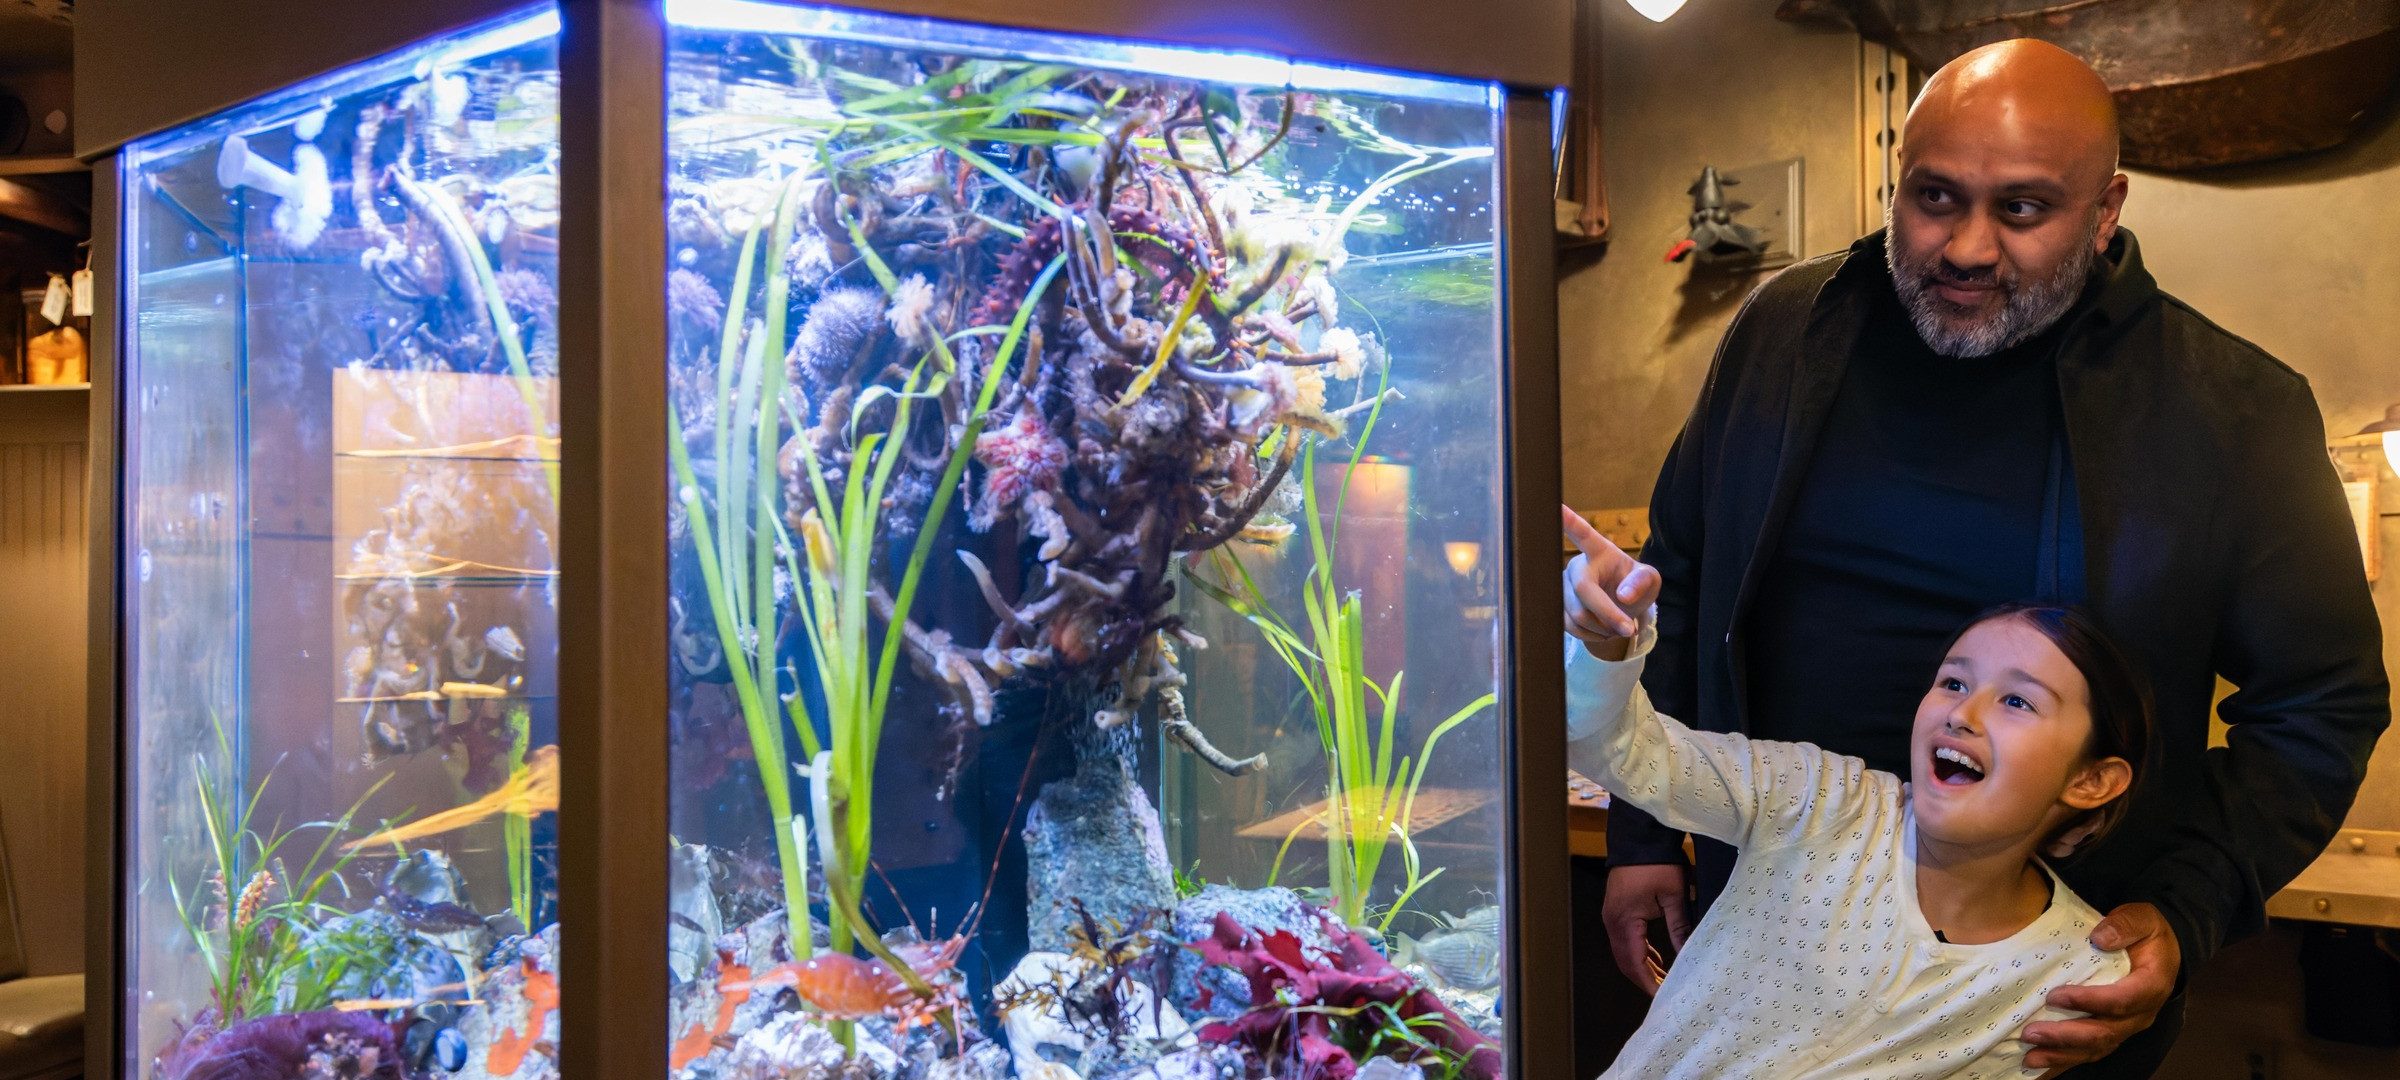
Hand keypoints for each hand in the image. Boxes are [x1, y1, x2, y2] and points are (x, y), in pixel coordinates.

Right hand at [1562, 505, 1660, 660]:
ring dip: (1602, 628)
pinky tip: (1602, 631)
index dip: (1568, 521)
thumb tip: (1624, 596)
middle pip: (1584, 592)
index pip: (1582, 533)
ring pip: (1577, 614)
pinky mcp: (1557, 606)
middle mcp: (1576, 565)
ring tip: (1616, 626)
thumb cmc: (1635, 586)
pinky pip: (1570, 627)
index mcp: (1599, 551)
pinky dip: (1591, 635)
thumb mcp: (1649, 581)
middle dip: (1608, 615)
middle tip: (1629, 629)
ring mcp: (1563, 587)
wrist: (1622, 608)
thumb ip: (1642, 583)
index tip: (1556, 507)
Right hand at [1602, 863, 1692, 995]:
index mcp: (1625, 921)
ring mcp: (1613, 917)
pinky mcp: (1618, 912)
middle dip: (1645, 980)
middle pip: (1626, 962)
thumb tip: (1689, 954)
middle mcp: (1613, 923)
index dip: (1649, 982)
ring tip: (1665, 981)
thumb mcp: (1674, 896)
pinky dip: (1642, 954)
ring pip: (1625, 953)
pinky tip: (1658, 960)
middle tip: (1666, 994)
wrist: (1639, 837)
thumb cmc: (1657, 864)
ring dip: (1643, 968)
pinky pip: (1627, 941)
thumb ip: (1680, 928)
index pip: (1635, 962)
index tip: (1664, 996)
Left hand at [2022, 902, 2179, 1068]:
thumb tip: (2100, 937)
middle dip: (2066, 1035)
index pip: (2121, 1001)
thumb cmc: (2147, 934)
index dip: (2089, 1002)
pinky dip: (2065, 1061)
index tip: (2055, 996)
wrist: (2159, 952)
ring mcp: (2126, 1027)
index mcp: (2151, 986)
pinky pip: (2089, 1052)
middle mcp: (2141, 1014)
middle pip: (2104, 1033)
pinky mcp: (2113, 1033)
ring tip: (2030, 1055)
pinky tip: (2040, 1066)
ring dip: (2061, 1054)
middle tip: (2032, 1032)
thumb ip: (2124, 925)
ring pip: (2095, 1048)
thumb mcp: (2142, 919)